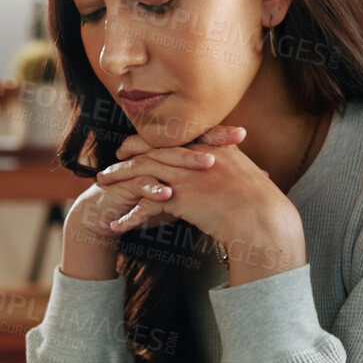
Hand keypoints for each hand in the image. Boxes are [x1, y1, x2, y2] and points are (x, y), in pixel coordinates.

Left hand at [94, 124, 306, 285]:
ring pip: (141, 171)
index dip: (151, 140)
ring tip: (101, 188)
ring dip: (119, 180)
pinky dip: (129, 216)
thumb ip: (232, 169)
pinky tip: (117, 225)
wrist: (262, 219)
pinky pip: (144, 204)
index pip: (173, 136)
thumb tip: (231, 172)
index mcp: (212, 145)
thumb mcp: (247, 177)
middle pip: (152, 148)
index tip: (135, 144)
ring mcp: (184, 174)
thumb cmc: (261, 203)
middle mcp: (194, 155)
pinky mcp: (178, 196)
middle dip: (128, 154)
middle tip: (112, 162)